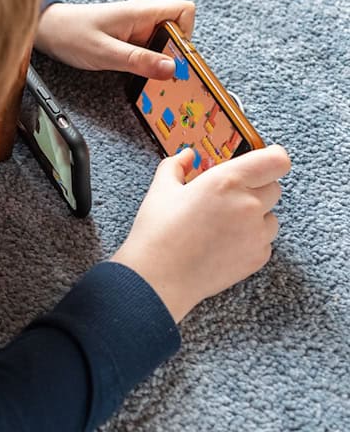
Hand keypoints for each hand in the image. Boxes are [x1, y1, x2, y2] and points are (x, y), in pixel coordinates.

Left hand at [34, 0, 196, 78]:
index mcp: (142, 12)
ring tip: (148, 79)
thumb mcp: (105, 52)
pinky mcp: (126, 41)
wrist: (46, 31)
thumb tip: (171, 68)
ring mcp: (135, 29)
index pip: (184, 11)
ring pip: (162, 44)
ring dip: (159, 62)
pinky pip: (146, 51)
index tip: (177, 58)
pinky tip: (136, 76)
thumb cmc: (71, 34)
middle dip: (174, 55)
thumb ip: (138, 60)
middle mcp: (142, 18)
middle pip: (176, 32)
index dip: (187, 34)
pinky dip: (146, 65)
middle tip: (163, 76)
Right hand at [110, 144, 290, 322]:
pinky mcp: (258, 257)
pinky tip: (222, 244)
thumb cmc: (157, 232)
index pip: (276, 160)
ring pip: (271, 217)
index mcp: (226, 181)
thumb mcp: (161, 189)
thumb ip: (176, 165)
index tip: (262, 161)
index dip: (272, 158)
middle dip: (255, 189)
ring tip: (223, 225)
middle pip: (274, 188)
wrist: (159, 277)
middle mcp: (248, 204)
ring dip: (255, 216)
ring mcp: (256, 233)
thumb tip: (187, 155)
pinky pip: (264, 241)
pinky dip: (250, 240)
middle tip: (227, 198)